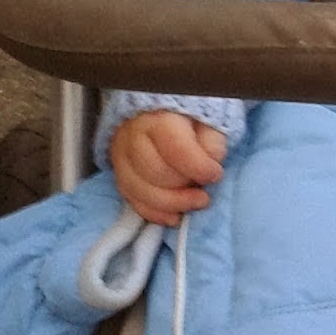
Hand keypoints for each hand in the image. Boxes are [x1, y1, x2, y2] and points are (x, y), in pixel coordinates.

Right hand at [109, 111, 227, 226]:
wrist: (158, 118)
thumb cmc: (188, 123)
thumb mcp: (208, 124)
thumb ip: (212, 142)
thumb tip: (210, 162)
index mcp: (158, 120)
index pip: (175, 148)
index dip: (198, 167)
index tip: (216, 174)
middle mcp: (133, 138)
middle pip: (155, 173)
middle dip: (183, 189)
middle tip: (204, 193)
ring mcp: (121, 158)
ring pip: (139, 191)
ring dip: (171, 205)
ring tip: (194, 204)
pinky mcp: (119, 176)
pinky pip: (132, 201)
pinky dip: (155, 214)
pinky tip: (175, 217)